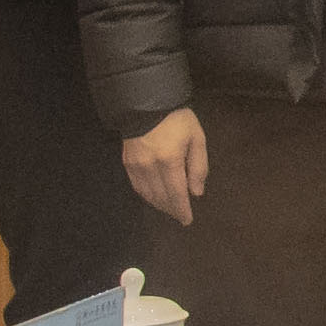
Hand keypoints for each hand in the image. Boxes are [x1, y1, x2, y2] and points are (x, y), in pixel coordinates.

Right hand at [120, 110, 207, 226]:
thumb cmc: (178, 120)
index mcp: (169, 160)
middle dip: (171, 209)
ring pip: (147, 194)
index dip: (181, 209)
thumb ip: (198, 166)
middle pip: (161, 197)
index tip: (187, 220)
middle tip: (180, 216)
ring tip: (170, 210)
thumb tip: (196, 192)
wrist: (147, 105)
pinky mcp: (127, 163)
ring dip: (159, 205)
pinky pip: (137, 186)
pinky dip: (146, 196)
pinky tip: (154, 198)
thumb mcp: (197, 138)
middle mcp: (150, 167)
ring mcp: (136, 166)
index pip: (176, 193)